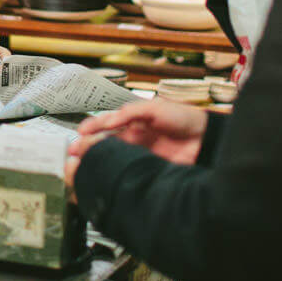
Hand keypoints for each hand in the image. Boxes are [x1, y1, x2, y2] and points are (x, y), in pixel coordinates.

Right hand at [76, 98, 208, 163]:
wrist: (205, 140)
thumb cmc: (183, 118)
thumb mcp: (155, 107)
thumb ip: (131, 111)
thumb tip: (110, 120)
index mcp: (133, 122)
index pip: (107, 124)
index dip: (92, 128)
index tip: (80, 133)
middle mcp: (132, 138)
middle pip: (105, 142)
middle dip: (88, 145)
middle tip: (75, 151)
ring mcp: (138, 154)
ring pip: (112, 156)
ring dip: (96, 159)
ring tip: (83, 163)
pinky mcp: (145, 168)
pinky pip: (125, 170)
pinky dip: (113, 171)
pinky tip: (104, 173)